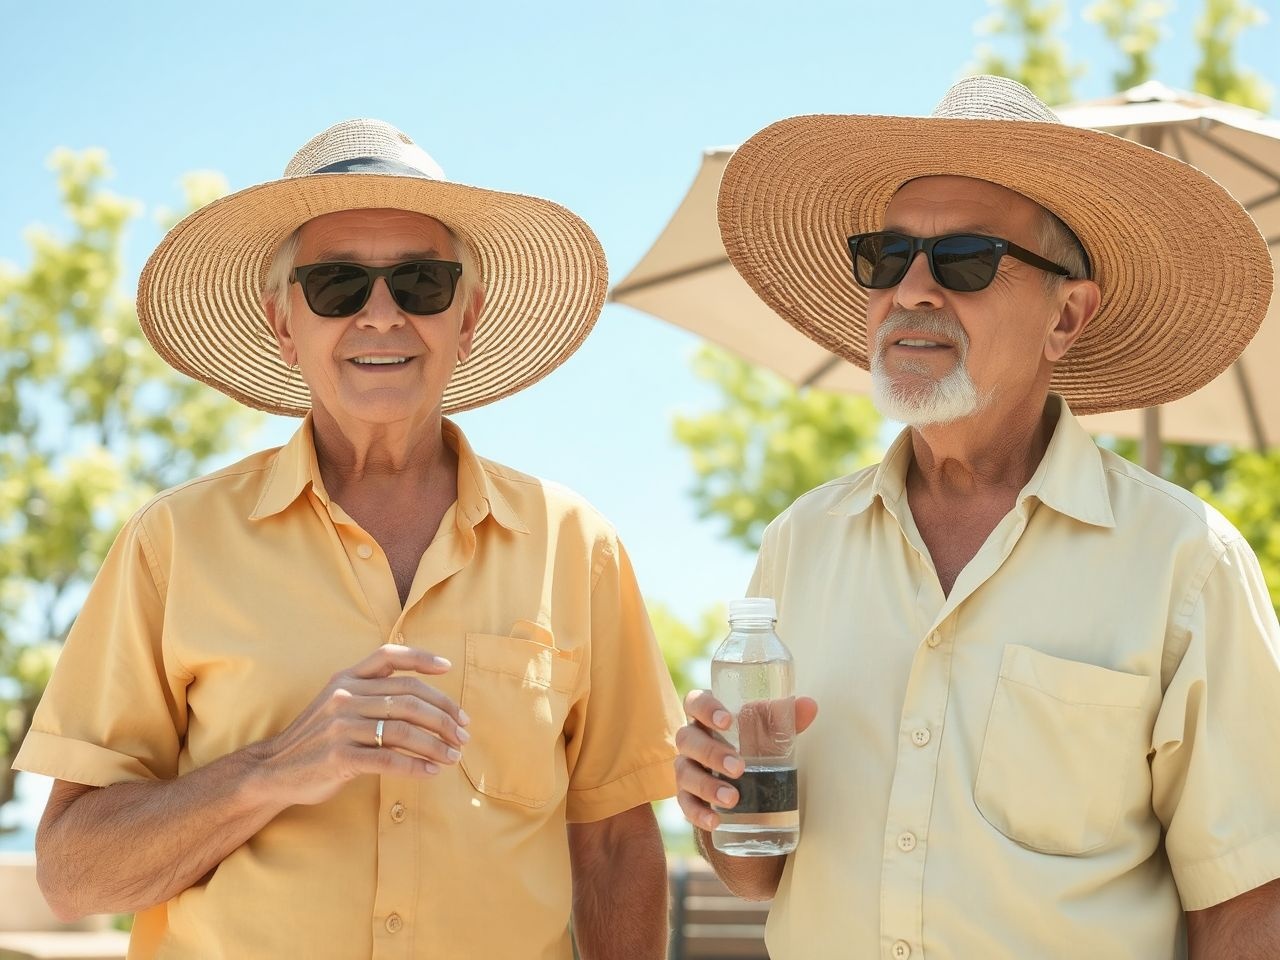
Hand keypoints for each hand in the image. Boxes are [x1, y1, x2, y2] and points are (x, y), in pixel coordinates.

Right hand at [255, 644, 469, 806]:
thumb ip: (371, 693)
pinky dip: (416, 765)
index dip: (421, 657)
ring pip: (404, 729)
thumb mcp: (337, 703)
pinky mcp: (339, 757)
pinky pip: (389, 759)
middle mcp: (344, 696)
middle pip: (409, 698)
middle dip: (444, 715)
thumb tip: (425, 699)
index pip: (389, 656)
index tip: (449, 667)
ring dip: (436, 744)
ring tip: (454, 755)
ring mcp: (340, 727)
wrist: (274, 769)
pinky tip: (432, 772)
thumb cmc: (318, 738)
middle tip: (463, 732)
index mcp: (346, 679)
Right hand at [674, 690, 816, 831]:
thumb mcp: (769, 733)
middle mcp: (692, 740)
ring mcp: (687, 768)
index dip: (706, 709)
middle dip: (712, 753)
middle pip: (688, 739)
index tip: (726, 721)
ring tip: (732, 799)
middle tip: (738, 768)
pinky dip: (698, 813)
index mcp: (708, 717)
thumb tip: (809, 705)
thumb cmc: (754, 747)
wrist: (745, 785)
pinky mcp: (688, 796)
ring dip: (707, 786)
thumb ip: (786, 719)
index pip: (696, 702)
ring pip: (685, 773)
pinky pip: (685, 804)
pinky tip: (715, 821)